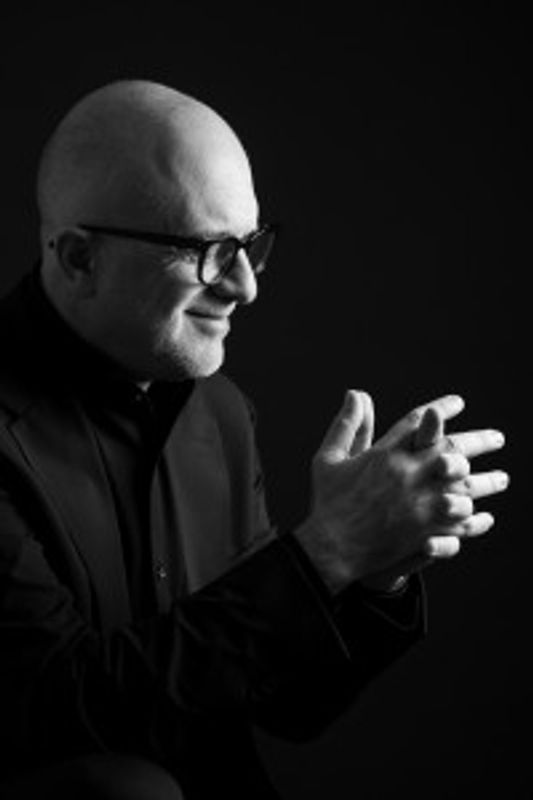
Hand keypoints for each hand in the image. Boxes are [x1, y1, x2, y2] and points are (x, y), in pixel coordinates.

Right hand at [295, 391, 507, 594]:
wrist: (331, 548)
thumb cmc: (329, 502)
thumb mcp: (328, 458)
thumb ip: (347, 425)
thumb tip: (355, 392)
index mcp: (385, 454)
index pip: (420, 422)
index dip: (442, 410)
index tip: (459, 403)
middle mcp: (407, 473)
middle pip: (453, 449)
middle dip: (480, 441)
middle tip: (499, 438)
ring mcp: (419, 503)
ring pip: (465, 487)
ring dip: (488, 482)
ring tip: (502, 478)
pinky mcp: (424, 530)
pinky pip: (461, 522)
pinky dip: (476, 519)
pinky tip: (486, 517)